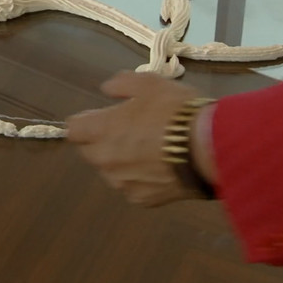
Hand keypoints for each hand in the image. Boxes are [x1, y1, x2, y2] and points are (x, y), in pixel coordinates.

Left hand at [66, 71, 206, 206]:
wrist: (210, 148)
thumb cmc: (175, 111)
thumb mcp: (149, 83)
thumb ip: (121, 84)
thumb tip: (106, 89)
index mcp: (101, 130)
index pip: (73, 130)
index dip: (86, 122)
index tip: (102, 117)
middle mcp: (105, 160)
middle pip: (90, 151)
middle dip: (103, 141)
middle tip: (131, 130)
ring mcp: (122, 183)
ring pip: (111, 171)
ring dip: (122, 161)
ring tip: (151, 149)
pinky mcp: (141, 200)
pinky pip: (132, 186)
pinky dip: (141, 178)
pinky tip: (162, 167)